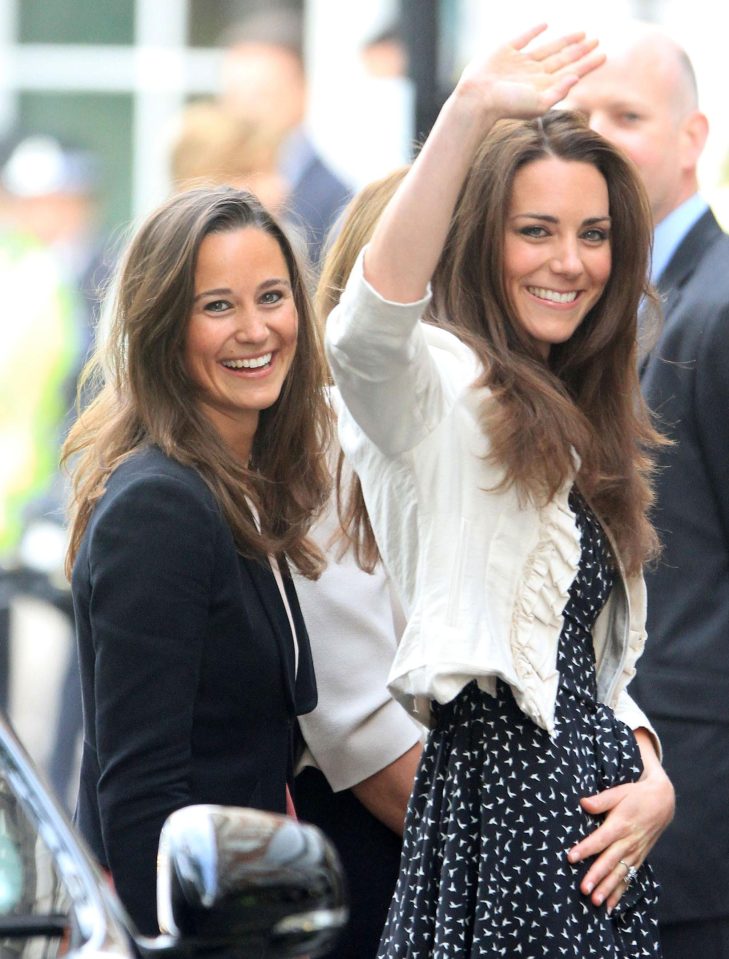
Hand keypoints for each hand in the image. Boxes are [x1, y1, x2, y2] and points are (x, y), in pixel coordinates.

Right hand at [454, 24, 604, 121]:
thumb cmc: (508, 105)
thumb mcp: (538, 104)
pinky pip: (524, 38)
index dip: (588, 64)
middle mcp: (534, 74)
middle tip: (597, 40)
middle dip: (581, 51)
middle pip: (564, 60)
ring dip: (565, 41)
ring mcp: (520, 63)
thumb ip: (559, 93)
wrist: (478, 99)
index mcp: (544, 87)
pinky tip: (546, 25)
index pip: (571, 73)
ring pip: (549, 48)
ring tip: (582, 33)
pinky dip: (534, 31)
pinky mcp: (505, 52)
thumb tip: (577, 79)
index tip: (604, 55)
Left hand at [566, 733, 674, 911]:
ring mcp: (635, 852)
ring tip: (595, 902)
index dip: (586, 848)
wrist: (662, 802)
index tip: (571, 857)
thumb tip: (583, 803)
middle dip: (596, 876)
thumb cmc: (635, 795)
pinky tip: (610, 905)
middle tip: (583, 889)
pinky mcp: (639, 858)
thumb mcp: (619, 792)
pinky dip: (620, 892)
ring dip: (607, 888)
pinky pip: (629, 878)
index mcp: (620, 824)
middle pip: (610, 861)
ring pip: (620, 873)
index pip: (600, 839)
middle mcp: (628, 841)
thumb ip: (601, 800)